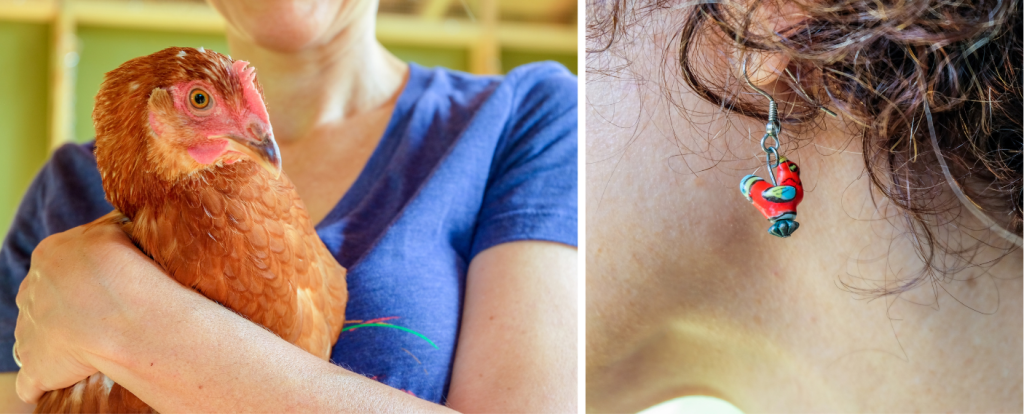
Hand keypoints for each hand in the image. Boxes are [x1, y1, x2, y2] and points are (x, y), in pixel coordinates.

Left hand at [14, 213, 157, 402]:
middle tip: (104, 314)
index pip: (61, 264)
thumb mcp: (115, 230)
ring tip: (93, 346)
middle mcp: (31, 290)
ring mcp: (29, 330)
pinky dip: (43, 382)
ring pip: (37, 335)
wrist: (123, 310)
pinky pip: (31, 382)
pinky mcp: (36, 367)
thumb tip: (115, 223)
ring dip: (59, 342)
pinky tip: (61, 381)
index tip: (109, 283)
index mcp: (47, 256)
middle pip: (45, 298)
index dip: (86, 274)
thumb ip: (107, 229)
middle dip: (68, 306)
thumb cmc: (126, 267)